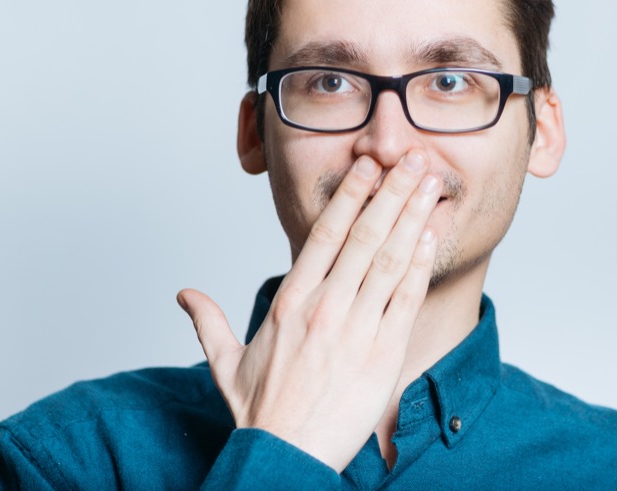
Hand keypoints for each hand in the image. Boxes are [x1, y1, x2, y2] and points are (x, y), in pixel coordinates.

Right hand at [178, 150, 440, 471]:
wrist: (286, 457)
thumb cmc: (261, 412)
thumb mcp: (226, 363)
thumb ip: (208, 322)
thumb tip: (184, 294)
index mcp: (290, 302)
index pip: (324, 235)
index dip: (349, 196)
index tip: (367, 166)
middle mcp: (324, 307)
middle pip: (364, 236)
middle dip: (391, 192)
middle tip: (411, 158)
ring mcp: (355, 329)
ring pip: (389, 260)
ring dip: (412, 217)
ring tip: (431, 183)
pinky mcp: (383, 354)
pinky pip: (405, 299)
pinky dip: (420, 265)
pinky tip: (431, 236)